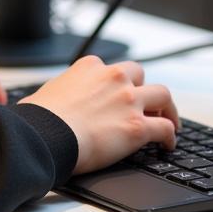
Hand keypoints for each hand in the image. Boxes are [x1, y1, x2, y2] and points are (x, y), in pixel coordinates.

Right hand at [20, 56, 178, 174]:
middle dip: (144, 88)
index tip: (117, 94)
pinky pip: (166, 128)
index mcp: (90, 67)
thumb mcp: (49, 89)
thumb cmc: (42, 116)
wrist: (48, 134)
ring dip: (167, 108)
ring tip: (168, 120)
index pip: (112, 68)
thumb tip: (51, 99)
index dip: (116, 83)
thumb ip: (62, 89)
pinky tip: (167, 144)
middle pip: (140, 74)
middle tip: (145, 104)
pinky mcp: (138, 126)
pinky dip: (170, 136)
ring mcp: (128, 100)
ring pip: (163, 95)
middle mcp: (113, 78)